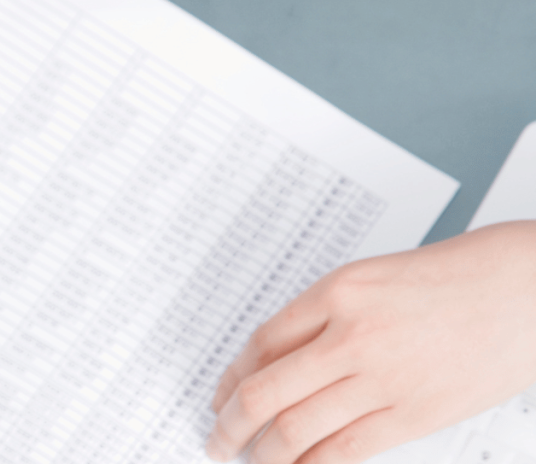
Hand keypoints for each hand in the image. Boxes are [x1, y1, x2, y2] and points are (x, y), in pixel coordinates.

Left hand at [206, 220, 535, 463]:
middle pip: (265, 391)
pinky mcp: (414, 413)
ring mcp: (382, 377)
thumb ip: (323, 318)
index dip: (231, 378)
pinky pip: (344, 449)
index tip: (221, 396)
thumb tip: (276, 364)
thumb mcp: (372, 279)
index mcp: (337, 291)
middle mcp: (351, 333)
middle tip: (217, 439)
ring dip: (263, 453)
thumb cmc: (455, 277)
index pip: (259, 344)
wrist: (528, 288)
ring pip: (297, 428)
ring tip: (251, 460)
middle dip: (230, 424)